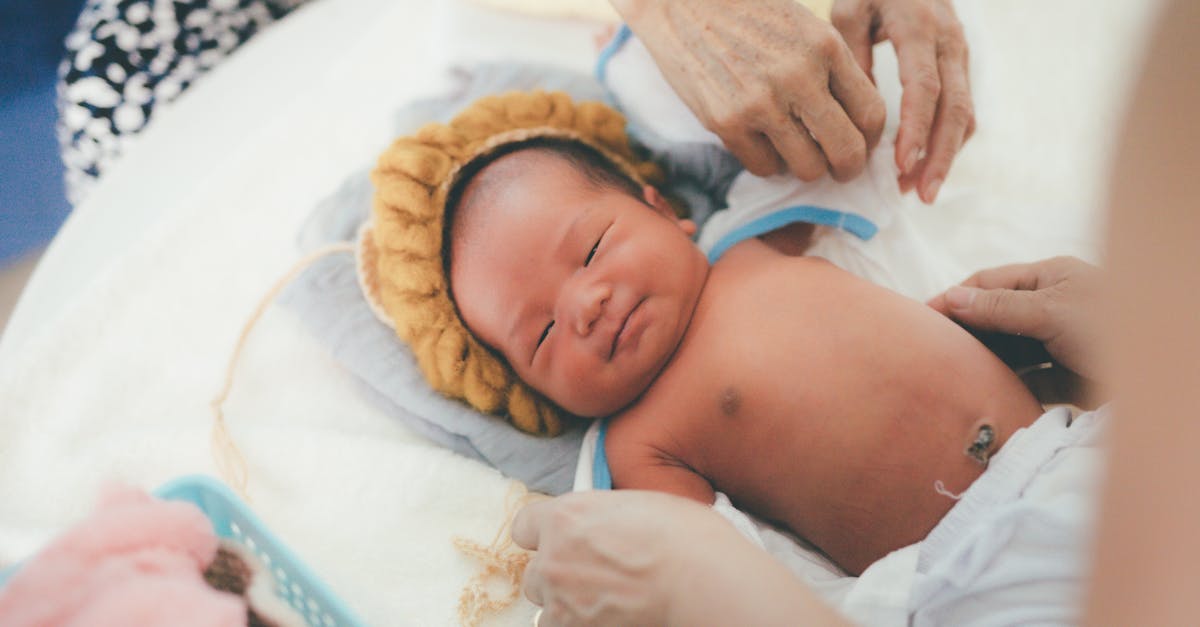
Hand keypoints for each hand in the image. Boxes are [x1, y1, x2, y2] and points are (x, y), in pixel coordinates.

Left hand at [512, 490, 710, 625]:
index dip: (542, 534)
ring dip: (567, 604)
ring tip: (604, 600)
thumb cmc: (683, 536)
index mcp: (565, 517)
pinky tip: (608, 617)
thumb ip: (605, 516)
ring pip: (547, 606)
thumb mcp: (639, 503)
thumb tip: (607, 526)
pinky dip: (580, 624)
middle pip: (535, 572)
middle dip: (558, 573)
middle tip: (594, 573)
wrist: (699, 580)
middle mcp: (553, 558)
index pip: (524, 526)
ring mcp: (561, 600)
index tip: (557, 539)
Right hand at [612, 0, 886, 181]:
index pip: (871, 113)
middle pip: (846, 150)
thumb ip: (830, 68)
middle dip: (847, 168)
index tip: (860, 145)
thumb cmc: (745, 13)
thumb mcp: (801, 26)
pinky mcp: (726, 122)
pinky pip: (764, 168)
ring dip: (805, 168)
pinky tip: (762, 143)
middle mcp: (798, 76)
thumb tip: (855, 122)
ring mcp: (761, 103)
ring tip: (795, 151)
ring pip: (807, 168)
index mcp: (825, 46)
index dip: (870, 140)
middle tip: (838, 169)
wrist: (681, 4)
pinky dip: (768, 163)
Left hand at [832, 0, 973, 202]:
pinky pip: (962, 110)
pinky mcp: (960, 67)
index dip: (916, 129)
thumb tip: (858, 110)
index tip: (901, 164)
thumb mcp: (850, 11)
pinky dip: (946, 142)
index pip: (925, 87)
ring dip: (945, 155)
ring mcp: (960, 56)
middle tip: (922, 194)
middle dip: (940, 156)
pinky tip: (923, 167)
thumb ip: (852, 56)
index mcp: (921, 28)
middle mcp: (950, 43)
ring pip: (965, 113)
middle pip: (956, 108)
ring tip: (918, 191)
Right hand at [927, 256, 1104, 381]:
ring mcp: (1059, 343)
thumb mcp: (1052, 310)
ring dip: (985, 362)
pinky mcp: (1067, 377)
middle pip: (995, 318)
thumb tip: (952, 297)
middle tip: (930, 350)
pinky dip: (1009, 387)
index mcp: (1049, 279)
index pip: (988, 284)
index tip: (921, 318)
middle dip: (966, 332)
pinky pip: (1029, 381)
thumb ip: (1000, 306)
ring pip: (1010, 351)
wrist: (1172, 371)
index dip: (953, 298)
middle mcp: (1052, 308)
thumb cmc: (1117, 327)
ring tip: (952, 374)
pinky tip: (986, 394)